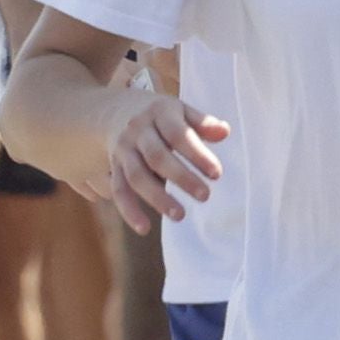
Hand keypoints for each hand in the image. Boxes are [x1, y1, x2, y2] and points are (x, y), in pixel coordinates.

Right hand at [100, 92, 228, 226]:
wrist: (114, 112)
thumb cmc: (161, 116)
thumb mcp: (182, 110)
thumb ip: (203, 122)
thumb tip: (225, 132)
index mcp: (159, 113)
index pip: (179, 134)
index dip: (197, 154)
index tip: (217, 174)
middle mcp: (137, 131)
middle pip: (157, 157)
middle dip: (181, 178)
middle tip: (205, 196)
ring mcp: (123, 150)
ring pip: (136, 176)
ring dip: (156, 198)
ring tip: (180, 216)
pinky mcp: (114, 167)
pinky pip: (119, 190)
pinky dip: (129, 210)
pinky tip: (144, 229)